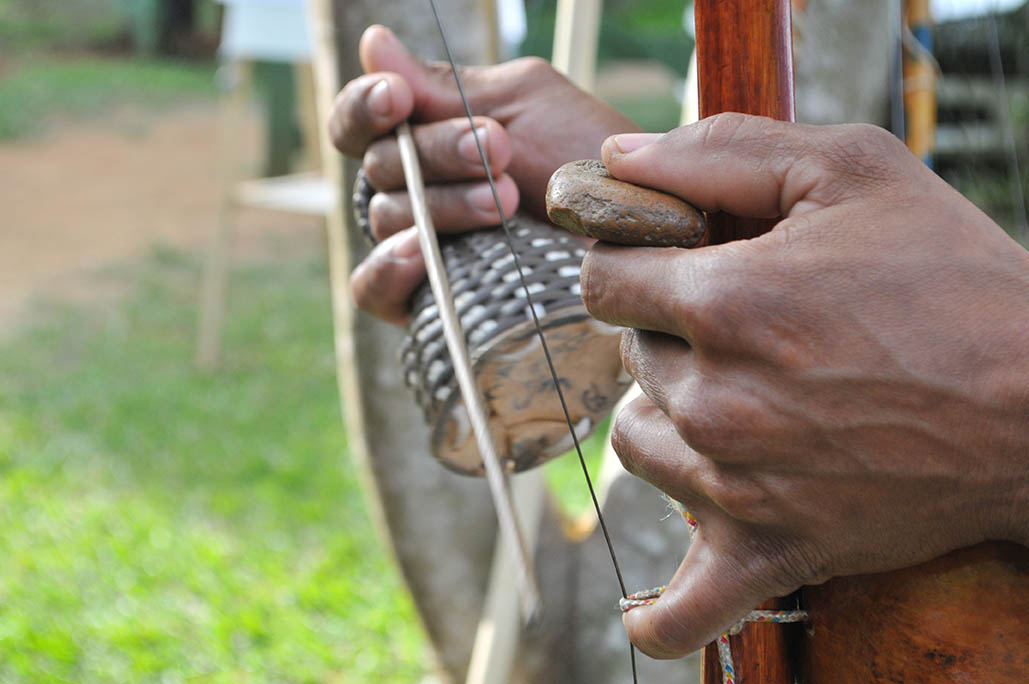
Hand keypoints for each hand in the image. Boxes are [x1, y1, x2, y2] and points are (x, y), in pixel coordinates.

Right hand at [330, 25, 637, 323]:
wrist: (642, 226)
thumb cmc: (586, 157)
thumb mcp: (524, 104)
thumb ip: (447, 86)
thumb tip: (372, 44)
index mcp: (428, 137)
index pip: (361, 120)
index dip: (365, 105)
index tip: (400, 97)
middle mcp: (418, 190)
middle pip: (378, 167)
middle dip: (436, 151)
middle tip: (500, 149)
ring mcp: (425, 245)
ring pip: (385, 219)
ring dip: (440, 203)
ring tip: (504, 201)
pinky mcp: (436, 299)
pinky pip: (376, 290)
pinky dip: (388, 269)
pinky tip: (421, 254)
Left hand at [579, 114, 1028, 657]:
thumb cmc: (956, 276)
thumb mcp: (853, 170)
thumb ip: (721, 150)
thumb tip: (615, 157)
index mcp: (723, 300)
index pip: (602, 279)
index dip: (631, 260)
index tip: (671, 261)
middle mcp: (714, 398)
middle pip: (625, 357)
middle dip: (667, 332)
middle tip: (745, 326)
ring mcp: (736, 485)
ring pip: (638, 443)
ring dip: (669, 418)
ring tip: (737, 399)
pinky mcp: (772, 551)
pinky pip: (684, 611)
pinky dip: (660, 614)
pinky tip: (642, 611)